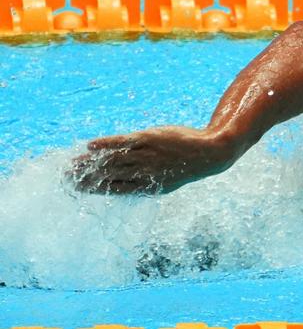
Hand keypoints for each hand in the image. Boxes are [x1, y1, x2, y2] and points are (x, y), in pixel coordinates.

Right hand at [70, 126, 233, 194]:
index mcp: (148, 186)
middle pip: (110, 175)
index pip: (115, 189)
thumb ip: (144, 180)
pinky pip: (124, 142)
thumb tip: (124, 181)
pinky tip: (91, 145)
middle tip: (65, 177)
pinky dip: (107, 144)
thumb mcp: (166, 179)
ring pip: (113, 160)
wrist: (210, 153)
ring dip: (90, 162)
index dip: (95, 189)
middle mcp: (144, 172)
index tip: (76, 188)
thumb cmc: (186, 165)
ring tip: (72, 164)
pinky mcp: (149, 139)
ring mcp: (146, 155)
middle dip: (87, 177)